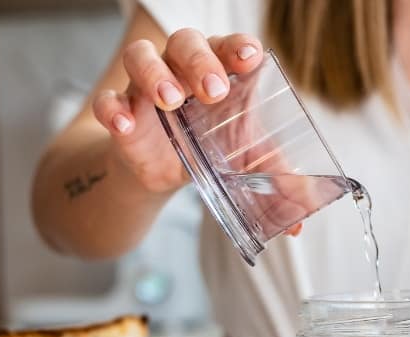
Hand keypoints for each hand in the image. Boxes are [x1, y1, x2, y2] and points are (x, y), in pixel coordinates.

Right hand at [92, 30, 264, 193]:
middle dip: (201, 62)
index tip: (251, 57)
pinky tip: (125, 124)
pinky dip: (114, 109)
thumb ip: (272, 177)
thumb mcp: (244, 158)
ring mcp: (147, 85)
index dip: (238, 47)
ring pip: (142, 58)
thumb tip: (302, 219)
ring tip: (171, 100)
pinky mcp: (122, 110)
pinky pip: (108, 100)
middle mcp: (181, 67)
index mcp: (218, 69)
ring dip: (156, 74)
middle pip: (186, 44)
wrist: (165, 171)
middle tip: (215, 90)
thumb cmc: (211, 145)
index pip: (228, 46)